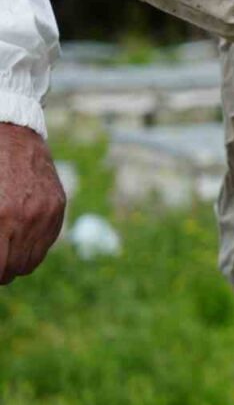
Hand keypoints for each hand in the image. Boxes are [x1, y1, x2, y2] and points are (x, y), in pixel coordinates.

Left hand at [0, 123, 65, 284]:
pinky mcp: (58, 206)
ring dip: (15, 260)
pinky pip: (47, 242)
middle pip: (12, 270)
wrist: (9, 134)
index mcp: (0, 217)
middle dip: (0, 268)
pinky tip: (19, 233)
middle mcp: (25, 218)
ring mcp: (46, 212)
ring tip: (4, 248)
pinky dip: (32, 245)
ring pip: (31, 261)